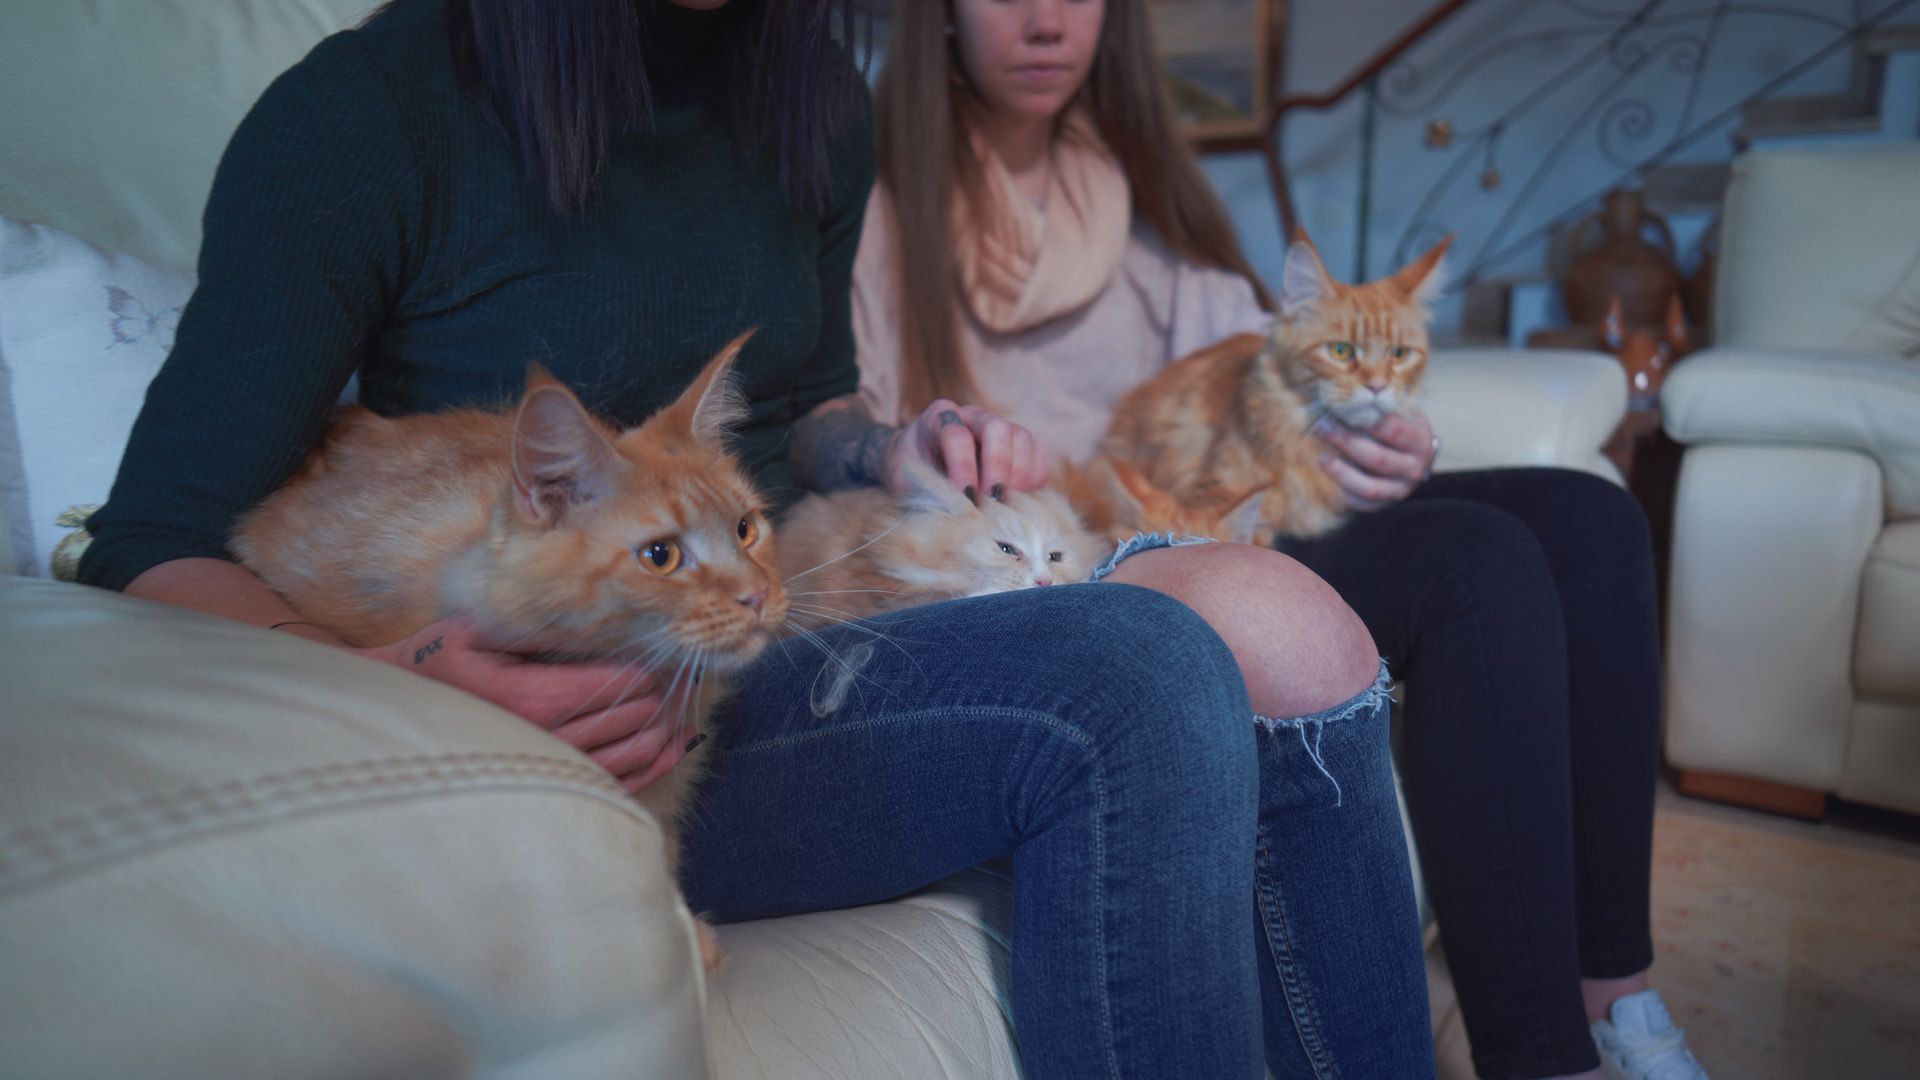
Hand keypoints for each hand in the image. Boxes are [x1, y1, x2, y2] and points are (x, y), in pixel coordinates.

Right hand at [363, 615, 685, 792]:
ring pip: (637, 755)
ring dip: (668, 729)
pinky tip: (676, 744)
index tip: (657, 650)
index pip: (622, 684)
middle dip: (664, 694)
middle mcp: (550, 741)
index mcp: (534, 698)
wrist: (404, 715)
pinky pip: (622, 784)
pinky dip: (656, 765)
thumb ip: (537, 624)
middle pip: (637, 718)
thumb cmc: (440, 664)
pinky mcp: (557, 789)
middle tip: (677, 672)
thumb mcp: (479, 629)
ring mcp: (554, 772)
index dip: (649, 666)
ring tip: (682, 706)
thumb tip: (594, 613)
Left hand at [885, 398, 1051, 502]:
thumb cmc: (910, 475)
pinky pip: (1038, 454)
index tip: (965, 498)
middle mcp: (971, 416)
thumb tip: (958, 513)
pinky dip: (1034, 478)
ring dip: (1019, 474)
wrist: (920, 466)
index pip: (957, 435)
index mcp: (938, 418)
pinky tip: (1021, 500)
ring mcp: (998, 427)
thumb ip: (928, 489)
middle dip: (998, 466)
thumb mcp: (906, 481)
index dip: (963, 467)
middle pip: (997, 428)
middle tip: (994, 501)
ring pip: (1022, 438)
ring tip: (1006, 504)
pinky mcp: (1017, 445)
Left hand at [1314, 410, 1438, 511]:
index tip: (1341, 408)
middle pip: (1378, 459)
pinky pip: (1365, 504)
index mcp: (1419, 440)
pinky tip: (1329, 481)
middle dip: (1346, 443)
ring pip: (1370, 487)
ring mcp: (1402, 489)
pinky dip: (1346, 494)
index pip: (1394, 431)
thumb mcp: (1399, 410)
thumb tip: (1363, 384)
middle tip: (1321, 427)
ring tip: (1321, 458)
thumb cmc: (1401, 426)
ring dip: (1342, 473)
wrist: (1415, 455)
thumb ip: (1383, 401)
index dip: (1367, 421)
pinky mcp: (1387, 503)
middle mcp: (1415, 467)